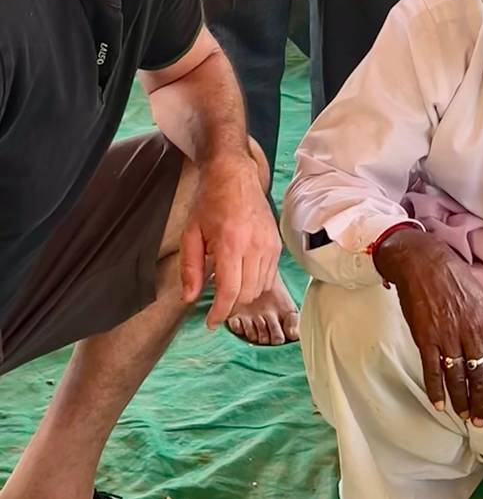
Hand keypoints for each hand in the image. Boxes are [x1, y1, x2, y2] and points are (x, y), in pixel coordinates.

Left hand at [180, 154, 280, 329]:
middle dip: (230, 307)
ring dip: (243, 297)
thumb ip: (190, 268)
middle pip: (247, 294)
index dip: (220, 312)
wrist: (235, 175)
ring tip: (227, 290)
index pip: (229, 291)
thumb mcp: (191, 233)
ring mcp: (269, 245)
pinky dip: (255, 285)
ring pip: (260, 289)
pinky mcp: (277, 245)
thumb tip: (190, 298)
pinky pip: (269, 277)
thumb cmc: (210, 201)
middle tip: (216, 308)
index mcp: (231, 243)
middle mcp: (255, 246)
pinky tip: (240, 278)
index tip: (210, 322)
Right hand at [373, 229, 482, 422]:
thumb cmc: (452, 277)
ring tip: (464, 416)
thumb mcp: (481, 298)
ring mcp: (448, 336)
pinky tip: (439, 403)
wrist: (422, 262)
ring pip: (458, 377)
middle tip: (482, 420)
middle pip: (481, 375)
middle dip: (481, 402)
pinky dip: (436, 389)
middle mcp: (472, 331)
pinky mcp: (426, 338)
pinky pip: (432, 370)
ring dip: (461, 400)